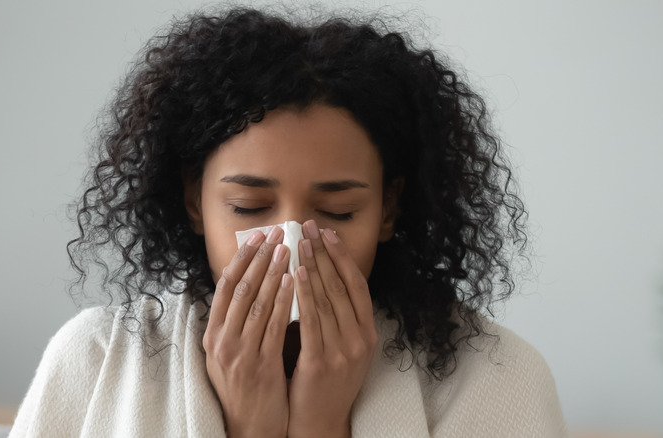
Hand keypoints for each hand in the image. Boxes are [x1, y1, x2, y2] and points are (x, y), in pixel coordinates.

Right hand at [203, 226, 293, 437]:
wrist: (249, 427)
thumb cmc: (245, 387)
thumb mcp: (230, 353)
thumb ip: (236, 323)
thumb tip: (250, 284)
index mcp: (213, 334)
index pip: (226, 286)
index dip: (242, 258)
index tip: (257, 236)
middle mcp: (221, 340)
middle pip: (240, 288)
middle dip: (259, 257)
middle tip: (276, 233)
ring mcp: (239, 353)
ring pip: (257, 302)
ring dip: (273, 272)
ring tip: (288, 249)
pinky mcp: (260, 365)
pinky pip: (273, 326)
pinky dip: (284, 300)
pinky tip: (295, 282)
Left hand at [287, 220, 377, 437]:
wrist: (320, 422)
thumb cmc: (325, 382)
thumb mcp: (342, 347)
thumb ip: (337, 317)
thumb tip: (320, 275)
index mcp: (368, 333)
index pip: (357, 285)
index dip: (342, 256)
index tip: (327, 233)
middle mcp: (360, 340)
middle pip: (341, 286)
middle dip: (323, 253)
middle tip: (308, 227)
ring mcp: (343, 351)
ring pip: (327, 299)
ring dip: (312, 266)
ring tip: (299, 242)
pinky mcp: (322, 362)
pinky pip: (312, 321)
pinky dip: (304, 295)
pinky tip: (295, 275)